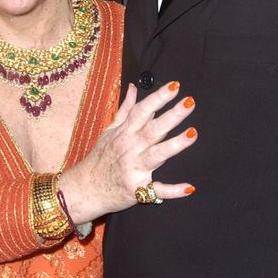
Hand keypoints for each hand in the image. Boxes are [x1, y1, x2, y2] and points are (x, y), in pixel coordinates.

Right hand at [59, 80, 196, 223]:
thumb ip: (124, 110)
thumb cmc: (99, 159)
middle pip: (153, 129)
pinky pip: (156, 191)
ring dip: (175, 145)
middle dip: (172, 116)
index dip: (158, 98)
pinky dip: (173, 191)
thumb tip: (133, 88)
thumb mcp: (109, 131)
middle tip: (190, 102)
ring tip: (193, 134)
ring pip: (156, 155)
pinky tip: (189, 188)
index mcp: (124, 133)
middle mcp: (130, 149)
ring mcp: (134, 170)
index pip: (142, 111)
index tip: (175, 86)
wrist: (85, 190)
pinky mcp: (138, 190)